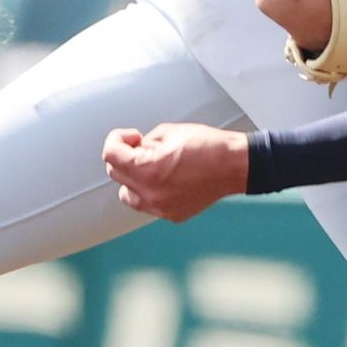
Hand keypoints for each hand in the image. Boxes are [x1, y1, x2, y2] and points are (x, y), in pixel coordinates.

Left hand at [102, 124, 249, 222]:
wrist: (235, 166)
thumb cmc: (210, 148)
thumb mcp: (171, 132)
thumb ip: (145, 142)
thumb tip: (136, 149)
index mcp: (147, 170)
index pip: (111, 155)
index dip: (117, 139)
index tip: (128, 137)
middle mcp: (151, 193)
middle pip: (116, 174)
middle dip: (125, 157)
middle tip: (144, 148)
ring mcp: (161, 207)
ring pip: (127, 193)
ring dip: (133, 178)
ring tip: (152, 167)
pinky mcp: (172, 214)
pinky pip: (148, 203)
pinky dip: (151, 191)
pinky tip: (168, 179)